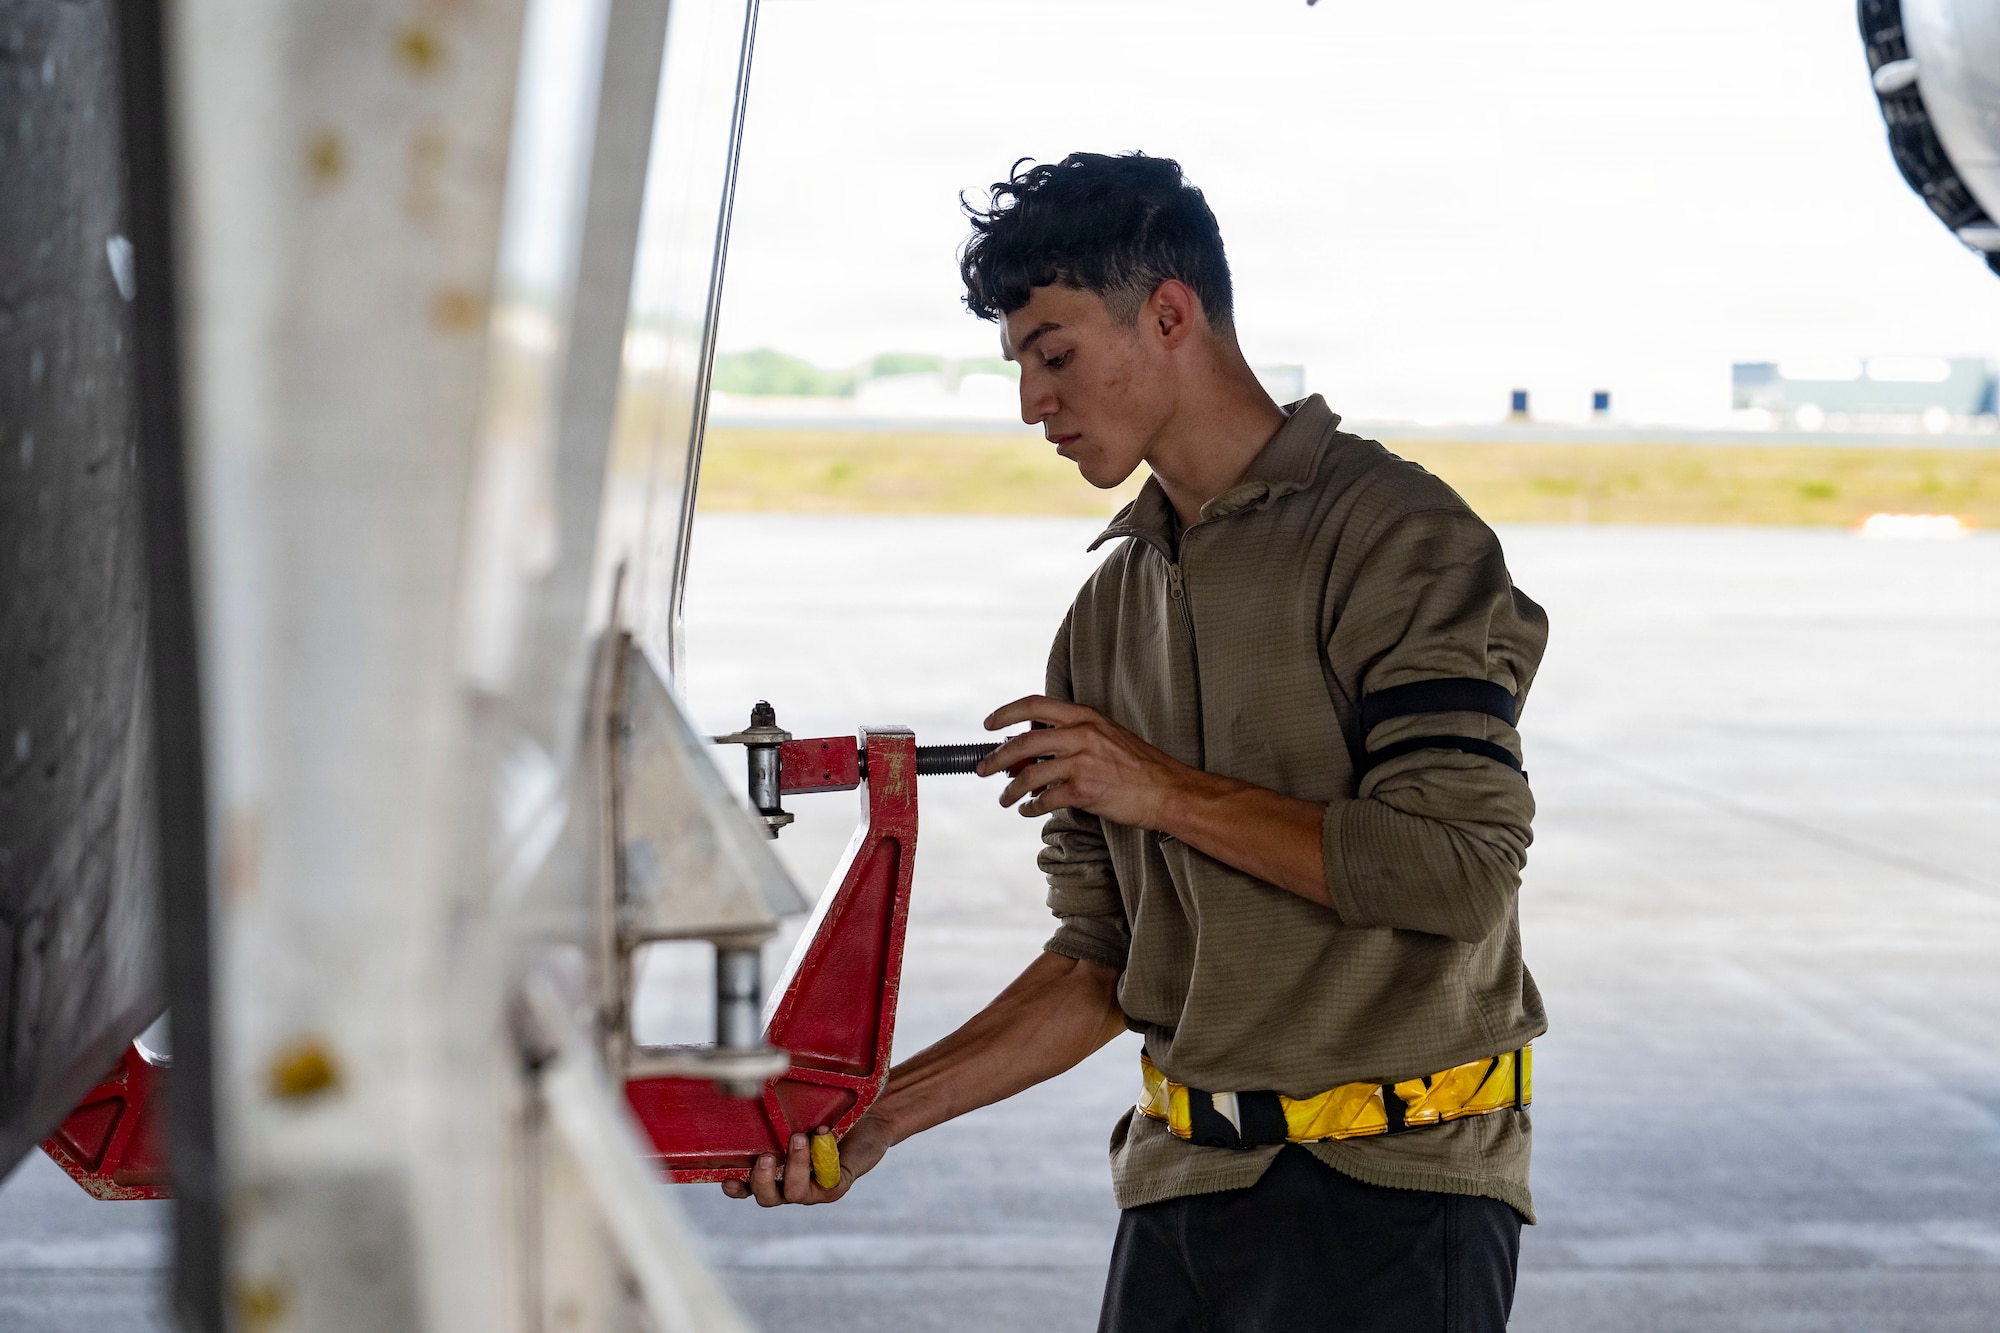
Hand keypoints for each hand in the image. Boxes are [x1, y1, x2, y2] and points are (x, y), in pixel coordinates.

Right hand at [719, 1113, 892, 1206]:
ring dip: (793, 1167)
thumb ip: (773, 1099)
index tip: (726, 1176)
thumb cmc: (828, 1109)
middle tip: (765, 1157)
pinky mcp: (835, 1186)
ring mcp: (813, 1187)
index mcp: (774, 1167)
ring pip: (793, 1194)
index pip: (747, 1184)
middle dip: (761, 1181)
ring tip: (798, 1138)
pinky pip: (823, 1184)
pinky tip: (823, 1136)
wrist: (871, 1113)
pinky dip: (820, 1160)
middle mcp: (790, 1181)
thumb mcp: (796, 1105)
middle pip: (766, 1198)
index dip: (735, 1186)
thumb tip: (753, 1069)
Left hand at [974, 695, 1192, 828]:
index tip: (989, 725)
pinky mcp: (1085, 791)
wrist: (1167, 791)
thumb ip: (1073, 736)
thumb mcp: (1106, 736)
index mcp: (1086, 717)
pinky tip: (1028, 811)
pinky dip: (1031, 808)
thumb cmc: (1139, 766)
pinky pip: (1045, 800)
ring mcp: (1082, 763)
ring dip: (1010, 790)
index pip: (1035, 705)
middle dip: (996, 758)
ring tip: (1004, 799)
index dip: (1006, 713)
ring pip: (1029, 775)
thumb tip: (1035, 747)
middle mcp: (1081, 735)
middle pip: (1023, 743)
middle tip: (982, 769)